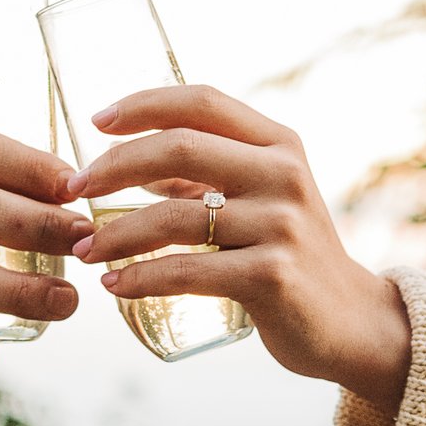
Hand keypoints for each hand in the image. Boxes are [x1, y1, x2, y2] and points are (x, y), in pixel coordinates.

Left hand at [66, 85, 412, 411]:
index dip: (143, 104)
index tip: (96, 121)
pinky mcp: (271, 275)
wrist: (352, 323)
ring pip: (174, 216)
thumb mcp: (267, 200)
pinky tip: (115, 285)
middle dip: (112, 166)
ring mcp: (281, 225)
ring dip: (115, 233)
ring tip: (85, 250)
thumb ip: (214, 175)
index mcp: (281, 146)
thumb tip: (135, 164)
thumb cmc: (293, 258)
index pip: (203, 101)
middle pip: (180, 147)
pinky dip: (140, 278)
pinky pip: (185, 270)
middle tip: (73, 190)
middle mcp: (285, 175)